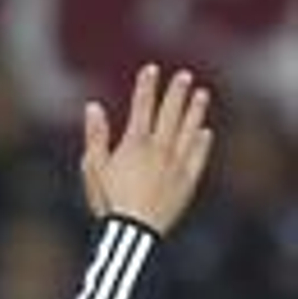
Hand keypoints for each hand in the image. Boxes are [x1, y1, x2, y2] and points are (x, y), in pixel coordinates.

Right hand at [80, 65, 212, 235]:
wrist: (134, 230)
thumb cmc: (108, 200)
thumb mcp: (93, 167)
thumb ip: (95, 135)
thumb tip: (93, 106)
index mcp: (135, 144)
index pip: (141, 107)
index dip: (146, 87)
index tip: (152, 69)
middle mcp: (160, 149)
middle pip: (170, 114)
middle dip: (177, 93)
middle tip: (185, 76)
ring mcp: (177, 164)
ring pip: (189, 131)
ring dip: (196, 111)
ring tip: (202, 94)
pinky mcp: (188, 181)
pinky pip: (198, 157)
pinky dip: (203, 143)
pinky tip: (205, 132)